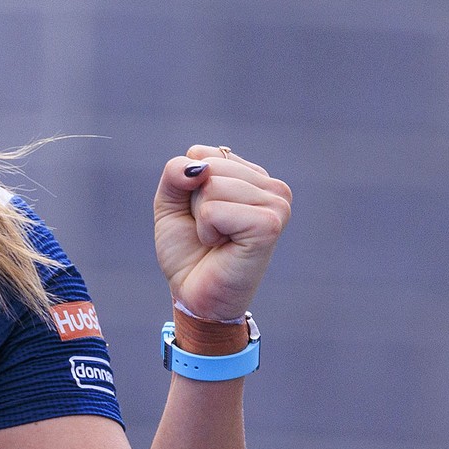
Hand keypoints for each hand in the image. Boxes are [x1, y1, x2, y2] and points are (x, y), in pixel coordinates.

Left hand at [153, 146, 291, 321]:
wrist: (195, 294)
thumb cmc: (188, 251)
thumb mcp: (171, 204)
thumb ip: (175, 174)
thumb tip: (197, 167)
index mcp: (252, 176)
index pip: (202, 154)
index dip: (187, 188)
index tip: (202, 217)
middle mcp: (271, 186)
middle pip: (208, 166)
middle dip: (193, 202)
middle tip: (210, 231)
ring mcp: (276, 203)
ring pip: (211, 185)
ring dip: (201, 219)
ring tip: (217, 239)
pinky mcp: (270, 224)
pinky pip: (214, 209)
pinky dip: (207, 230)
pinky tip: (222, 246)